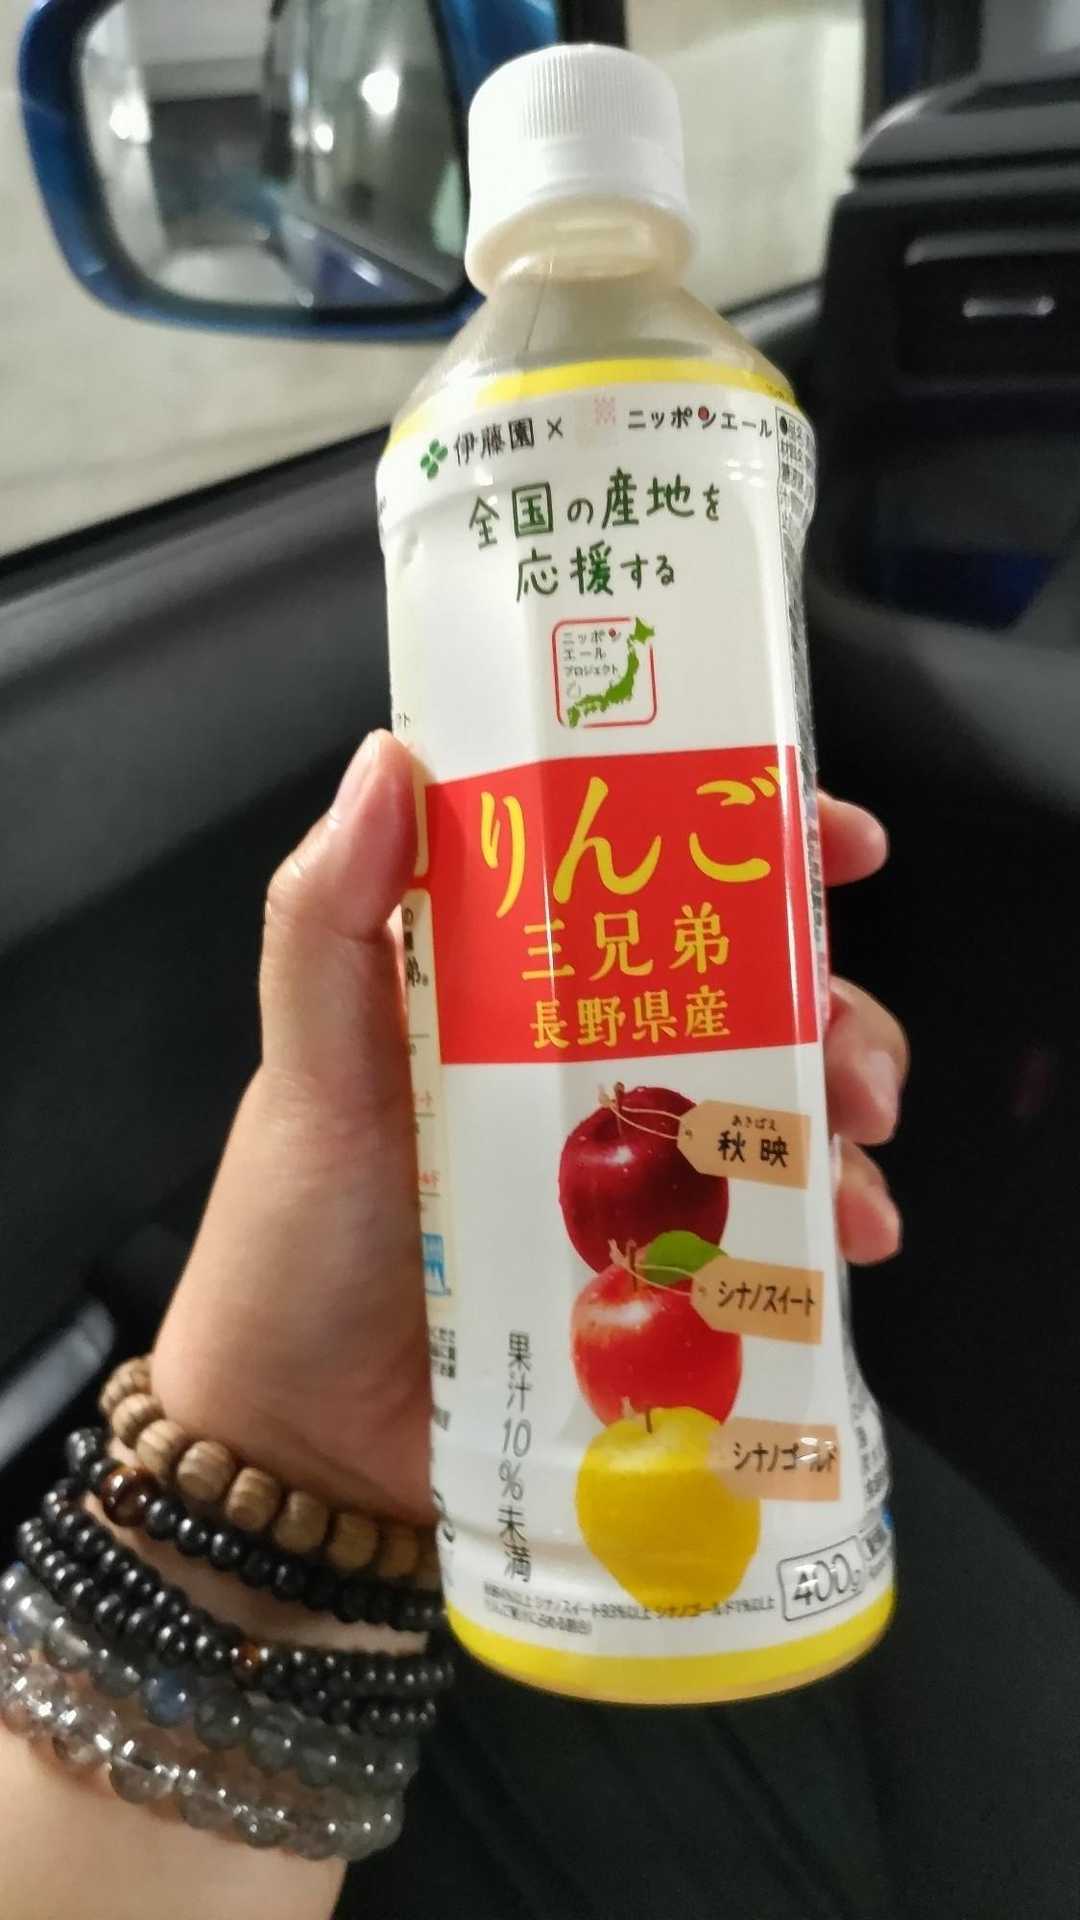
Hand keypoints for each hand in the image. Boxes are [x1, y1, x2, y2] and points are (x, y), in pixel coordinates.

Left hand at [154, 734, 907, 1528]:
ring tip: (852, 1147)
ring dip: (840, 1105)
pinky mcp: (659, 1265)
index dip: (743, 837)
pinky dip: (829, 1219)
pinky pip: (770, 1222)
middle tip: (844, 1044)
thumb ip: (327, 918)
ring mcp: (630, 1167)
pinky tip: (847, 1239)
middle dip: (825, 997)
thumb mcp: (309, 1067)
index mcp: (510, 983)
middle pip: (743, 988)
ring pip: (774, 1098)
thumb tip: (390, 758)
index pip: (639, 873)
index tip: (826, 838)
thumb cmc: (295, 1235)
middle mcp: (583, 1060)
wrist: (306, 1437)